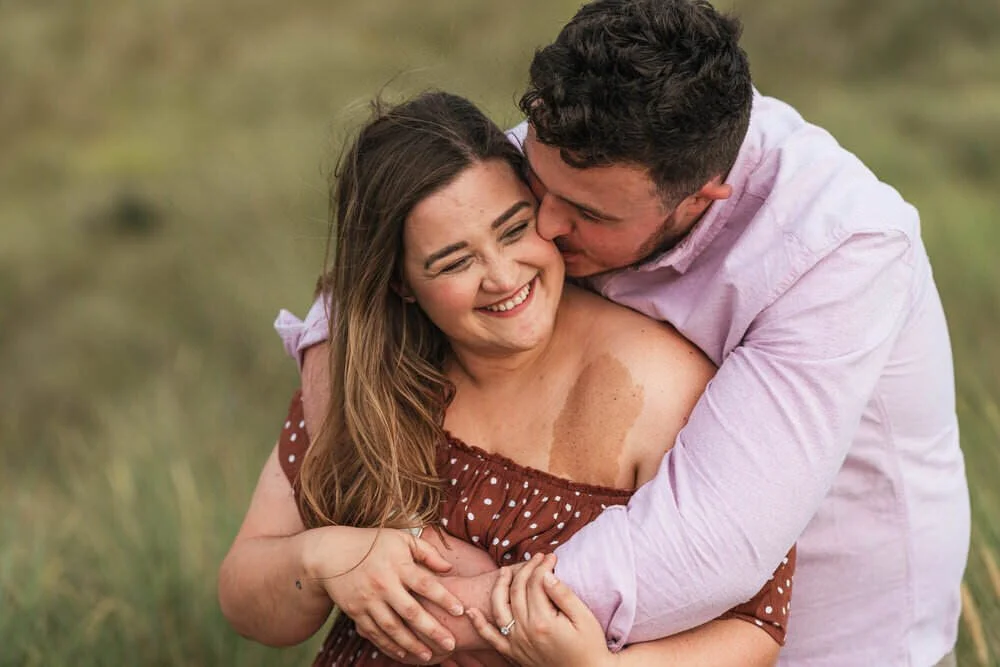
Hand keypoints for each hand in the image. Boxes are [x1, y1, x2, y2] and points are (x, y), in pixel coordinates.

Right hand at [302, 525, 464, 661]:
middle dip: (432, 630)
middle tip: (451, 644)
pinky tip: (404, 655)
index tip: (461, 611)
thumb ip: (427, 552)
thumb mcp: (401, 539)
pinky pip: (375, 633)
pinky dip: (389, 646)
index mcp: (398, 565)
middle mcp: (383, 584)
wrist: (332, 555)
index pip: (426, 584)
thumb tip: (449, 569)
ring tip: (429, 656)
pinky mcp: (355, 612)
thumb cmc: (373, 544)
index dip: (444, 598)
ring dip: (412, 644)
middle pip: (411, 612)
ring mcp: (368, 600)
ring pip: (393, 628)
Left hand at [467, 554, 615, 666]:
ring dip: (499, 585)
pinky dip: (479, 624)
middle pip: (517, 590)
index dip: (542, 565)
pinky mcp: (512, 653)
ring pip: (499, 607)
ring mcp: (516, 643)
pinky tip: (471, 611)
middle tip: (536, 557)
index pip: (536, 583)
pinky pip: (490, 637)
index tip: (551, 556)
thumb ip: (563, 595)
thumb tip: (545, 574)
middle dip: (526, 569)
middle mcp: (524, 631)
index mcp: (543, 621)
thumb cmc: (590, 646)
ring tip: (504, 570)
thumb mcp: (584, 619)